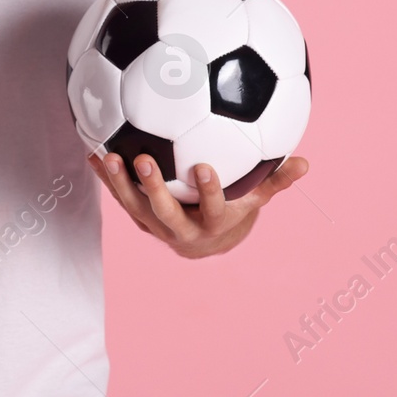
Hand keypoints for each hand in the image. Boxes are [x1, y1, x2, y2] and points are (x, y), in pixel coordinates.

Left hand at [87, 151, 307, 259]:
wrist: (205, 245)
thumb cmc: (233, 211)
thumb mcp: (254, 200)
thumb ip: (275, 181)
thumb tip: (304, 162)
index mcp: (212, 224)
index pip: (212, 209)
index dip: (208, 192)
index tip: (203, 167)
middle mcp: (181, 229)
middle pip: (164, 212)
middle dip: (153, 188)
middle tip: (142, 159)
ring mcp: (156, 225)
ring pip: (134, 207)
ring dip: (118, 183)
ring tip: (107, 155)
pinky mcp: (138, 217)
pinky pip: (120, 197)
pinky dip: (106, 177)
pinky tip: (92, 151)